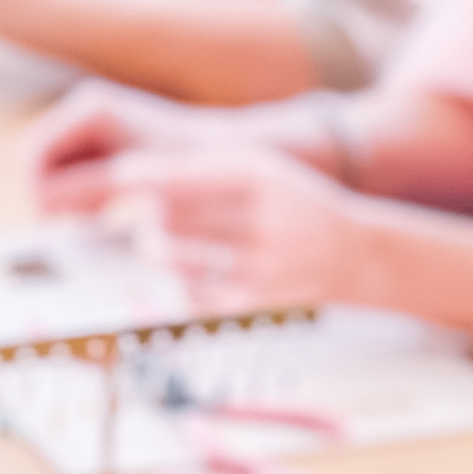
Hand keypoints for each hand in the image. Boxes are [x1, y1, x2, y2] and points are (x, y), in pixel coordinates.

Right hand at [26, 75, 196, 211]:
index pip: (35, 154)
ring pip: (54, 172)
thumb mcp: (127, 178)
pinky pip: (71, 176)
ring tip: (94, 219)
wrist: (227, 156)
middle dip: (53, 196)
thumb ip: (86, 187)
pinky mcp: (103, 145)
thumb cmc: (185, 167)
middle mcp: (88, 109)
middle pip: (39, 162)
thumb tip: (46, 206)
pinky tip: (102, 213)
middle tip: (81, 224)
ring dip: (66, 200)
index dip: (41, 192)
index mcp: (92, 109)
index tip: (60, 223)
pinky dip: (79, 198)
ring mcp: (94, 126)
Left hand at [111, 145, 368, 311]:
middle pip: (173, 218)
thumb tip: (125, 177)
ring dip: (157, 250)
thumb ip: (199, 169)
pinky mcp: (255, 304)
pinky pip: (191, 297)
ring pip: (175, 259)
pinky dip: (179, 285)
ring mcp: (260, 266)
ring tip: (159, 242)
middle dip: (150, 217)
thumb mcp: (259, 170)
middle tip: (147, 216)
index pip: (186, 176)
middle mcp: (262, 220)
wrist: (352, 255)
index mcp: (260, 178)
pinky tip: (188, 273)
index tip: (119, 178)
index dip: (145, 178)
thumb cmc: (288, 204)